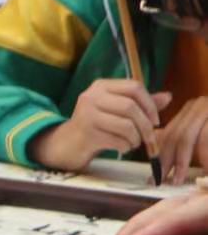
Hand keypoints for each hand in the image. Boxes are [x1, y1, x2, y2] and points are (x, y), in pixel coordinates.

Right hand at [28, 80, 170, 172]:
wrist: (65, 144)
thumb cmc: (95, 126)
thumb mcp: (117, 110)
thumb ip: (141, 104)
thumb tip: (168, 97)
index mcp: (101, 86)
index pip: (134, 87)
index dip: (150, 103)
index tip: (155, 120)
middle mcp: (91, 97)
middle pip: (131, 107)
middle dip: (146, 125)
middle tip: (150, 137)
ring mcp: (87, 115)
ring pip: (126, 125)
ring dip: (136, 138)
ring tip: (134, 143)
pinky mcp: (86, 134)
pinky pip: (117, 140)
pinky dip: (125, 146)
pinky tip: (122, 148)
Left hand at [155, 97, 207, 184]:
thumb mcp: (200, 134)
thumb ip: (183, 142)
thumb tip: (159, 164)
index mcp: (192, 109)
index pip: (168, 133)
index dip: (159, 156)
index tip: (154, 176)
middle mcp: (200, 105)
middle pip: (176, 135)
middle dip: (168, 162)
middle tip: (166, 181)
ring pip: (189, 137)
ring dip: (183, 162)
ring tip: (180, 180)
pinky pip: (206, 138)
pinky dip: (203, 157)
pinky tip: (204, 171)